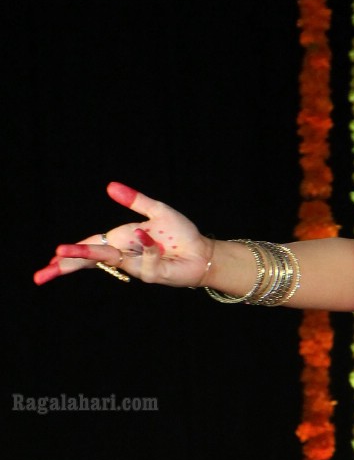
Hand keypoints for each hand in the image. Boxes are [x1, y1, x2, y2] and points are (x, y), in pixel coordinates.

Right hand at [34, 181, 214, 287]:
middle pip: (91, 260)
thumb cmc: (180, 234)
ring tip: (61, 253)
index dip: (71, 255)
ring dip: (86, 255)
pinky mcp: (153, 273)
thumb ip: (135, 200)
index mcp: (120, 241)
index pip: (90, 247)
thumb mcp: (157, 211)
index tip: (50, 262)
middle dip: (68, 264)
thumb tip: (110, 186)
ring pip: (109, 260)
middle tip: (44, 272)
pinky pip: (145, 258)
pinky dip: (147, 247)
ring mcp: (137, 266)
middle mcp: (125, 255)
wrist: (202, 252)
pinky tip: (152, 238)